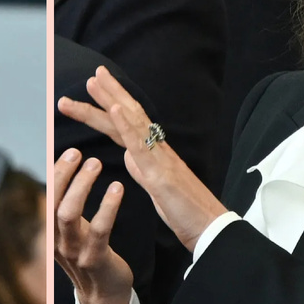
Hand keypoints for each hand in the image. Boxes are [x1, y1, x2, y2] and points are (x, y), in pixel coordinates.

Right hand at [53, 148, 133, 303]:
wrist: (106, 296)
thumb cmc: (93, 255)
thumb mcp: (75, 231)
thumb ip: (67, 205)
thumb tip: (65, 171)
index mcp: (52, 232)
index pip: (47, 196)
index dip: (55, 173)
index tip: (68, 151)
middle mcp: (57, 241)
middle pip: (52, 202)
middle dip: (63, 174)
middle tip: (78, 152)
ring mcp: (74, 252)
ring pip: (69, 214)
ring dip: (81, 186)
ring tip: (96, 163)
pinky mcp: (95, 260)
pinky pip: (99, 230)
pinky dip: (107, 206)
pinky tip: (117, 188)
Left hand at [59, 66, 228, 251]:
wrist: (211, 230)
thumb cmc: (186, 212)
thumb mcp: (156, 188)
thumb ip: (142, 169)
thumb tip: (129, 156)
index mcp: (154, 154)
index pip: (128, 123)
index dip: (111, 103)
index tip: (96, 86)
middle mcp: (157, 150)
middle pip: (129, 115)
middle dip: (108, 93)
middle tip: (92, 73)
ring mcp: (160, 159)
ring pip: (132, 123)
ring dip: (111, 100)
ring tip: (93, 81)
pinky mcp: (161, 174)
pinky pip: (141, 145)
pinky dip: (126, 125)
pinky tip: (114, 109)